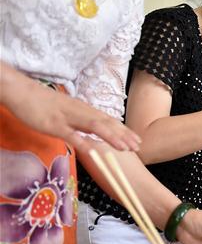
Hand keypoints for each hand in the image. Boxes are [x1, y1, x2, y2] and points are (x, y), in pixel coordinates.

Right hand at [2, 73, 140, 150]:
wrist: (21, 91)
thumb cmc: (44, 103)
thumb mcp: (67, 111)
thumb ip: (80, 121)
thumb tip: (92, 132)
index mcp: (85, 110)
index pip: (109, 121)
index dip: (124, 131)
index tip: (137, 140)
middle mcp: (81, 112)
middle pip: (107, 124)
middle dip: (123, 136)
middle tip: (138, 147)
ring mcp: (68, 118)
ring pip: (94, 127)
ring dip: (111, 137)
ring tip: (125, 148)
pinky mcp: (54, 124)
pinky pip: (70, 134)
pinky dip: (83, 142)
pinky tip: (94, 151)